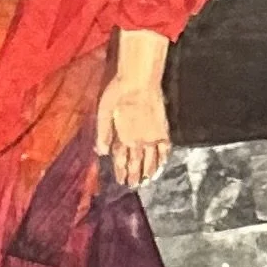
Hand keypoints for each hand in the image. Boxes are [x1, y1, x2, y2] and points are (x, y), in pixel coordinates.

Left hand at [95, 43, 171, 188]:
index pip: (121, 160)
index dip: (120, 171)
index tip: (121, 181)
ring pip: (151, 160)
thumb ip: (103, 133)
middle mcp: (139, 142)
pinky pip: (165, 149)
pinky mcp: (164, 130)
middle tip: (134, 187)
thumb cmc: (118, 92)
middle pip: (137, 163)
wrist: (140, 80)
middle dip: (135, 176)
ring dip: (149, 172)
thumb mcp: (103, 111)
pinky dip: (164, 159)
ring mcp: (153, 137)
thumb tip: (101, 152)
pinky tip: (162, 164)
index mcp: (124, 138)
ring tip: (148, 181)